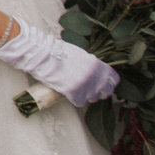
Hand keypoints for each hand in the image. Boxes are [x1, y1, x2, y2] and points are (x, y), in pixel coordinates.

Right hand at [0, 20, 118, 105]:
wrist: (40, 53)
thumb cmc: (57, 51)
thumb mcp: (80, 54)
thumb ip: (91, 65)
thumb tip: (98, 74)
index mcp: (97, 65)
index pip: (114, 80)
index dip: (108, 83)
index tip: (103, 84)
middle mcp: (94, 76)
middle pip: (106, 91)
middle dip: (98, 91)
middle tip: (88, 88)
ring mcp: (85, 86)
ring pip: (93, 98)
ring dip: (86, 95)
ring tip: (77, 89)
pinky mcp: (74, 93)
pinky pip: (81, 103)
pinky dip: (76, 99)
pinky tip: (69, 93)